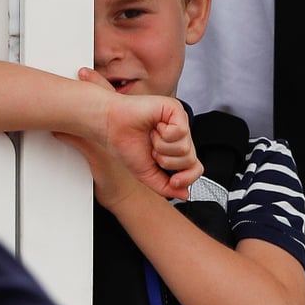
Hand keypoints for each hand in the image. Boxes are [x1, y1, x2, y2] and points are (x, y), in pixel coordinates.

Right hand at [74, 68, 200, 198]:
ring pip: (186, 148)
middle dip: (167, 161)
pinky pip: (182, 132)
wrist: (109, 127)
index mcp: (175, 148)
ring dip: (162, 147)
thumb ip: (165, 187)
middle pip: (190, 160)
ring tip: (151, 137)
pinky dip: (164, 135)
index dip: (187, 178)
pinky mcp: (175, 110)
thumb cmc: (124, 144)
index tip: (173, 181)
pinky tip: (154, 127)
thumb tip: (184, 194)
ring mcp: (179, 121)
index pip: (195, 168)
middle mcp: (180, 134)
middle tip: (152, 150)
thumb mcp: (146, 174)